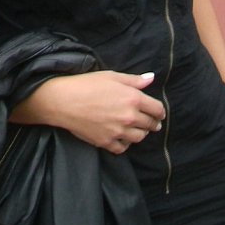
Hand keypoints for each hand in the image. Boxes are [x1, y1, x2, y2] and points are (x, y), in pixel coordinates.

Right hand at [22, 70, 166, 153]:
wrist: (64, 101)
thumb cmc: (87, 84)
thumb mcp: (113, 76)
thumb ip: (134, 80)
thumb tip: (151, 78)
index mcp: (133, 98)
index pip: (157, 109)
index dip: (160, 112)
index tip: (159, 113)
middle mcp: (129, 116)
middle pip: (150, 125)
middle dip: (153, 123)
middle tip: (152, 123)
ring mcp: (118, 131)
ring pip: (139, 137)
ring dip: (141, 133)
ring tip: (137, 129)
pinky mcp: (106, 142)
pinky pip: (123, 148)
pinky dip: (125, 143)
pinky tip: (122, 137)